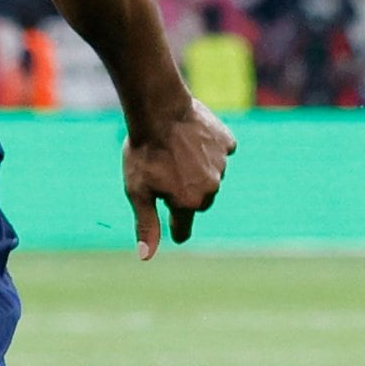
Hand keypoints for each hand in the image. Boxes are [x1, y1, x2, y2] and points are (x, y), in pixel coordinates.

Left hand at [124, 97, 235, 255]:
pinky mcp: (227, 143)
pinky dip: (209, 148)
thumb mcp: (138, 192)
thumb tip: (147, 256)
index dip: (176, 227)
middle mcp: (210, 187)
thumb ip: (147, 224)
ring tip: (176, 153)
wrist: (158, 109)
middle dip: (184, 192)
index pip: (183, 226)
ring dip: (196, 169)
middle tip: (165, 174)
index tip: (174, 229)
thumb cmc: (144, 152)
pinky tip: (193, 139)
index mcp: (189, 203)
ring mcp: (221, 164)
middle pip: (199, 201)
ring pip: (210, 175)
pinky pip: (221, 151)